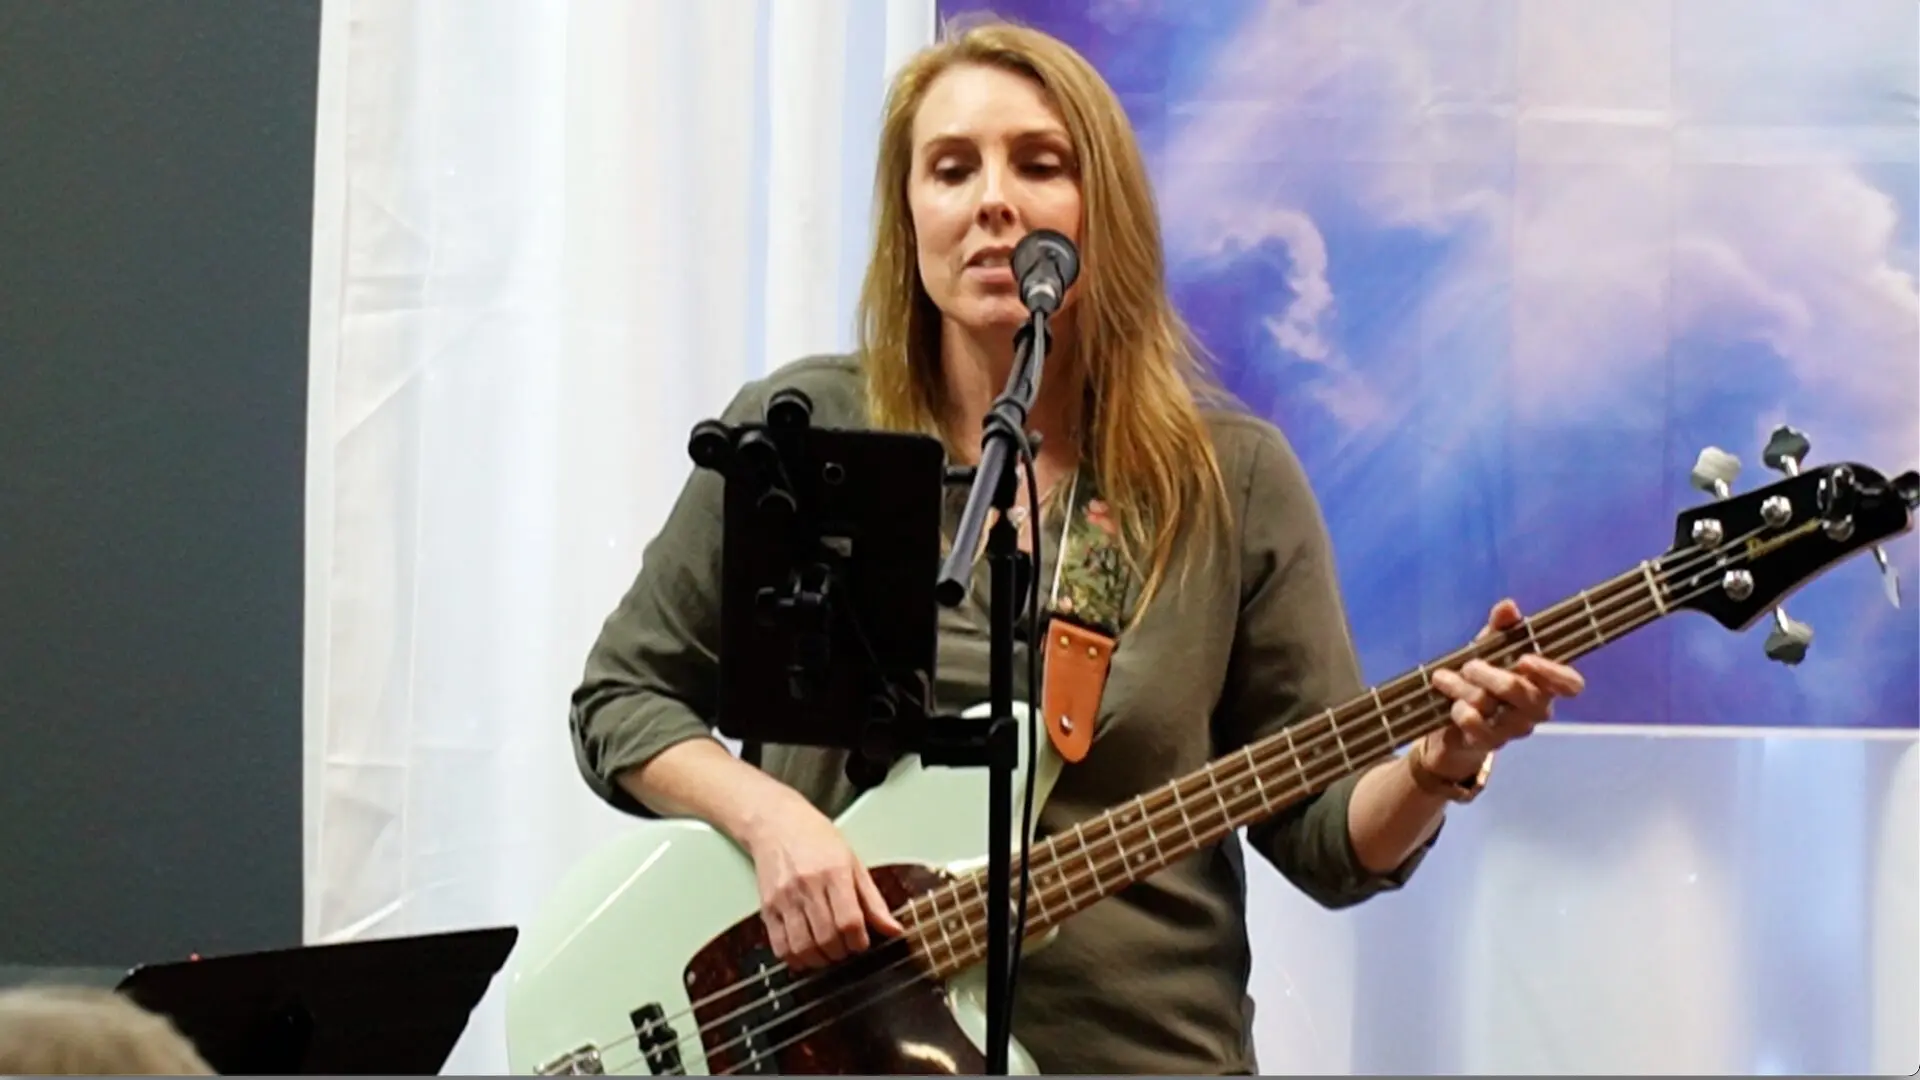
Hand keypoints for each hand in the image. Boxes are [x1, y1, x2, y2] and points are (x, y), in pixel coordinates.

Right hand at [740, 792, 904, 969]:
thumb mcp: (853, 861)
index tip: (862, 942)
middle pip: (827, 937)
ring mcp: (784, 898)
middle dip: (841, 953)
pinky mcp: (766, 907)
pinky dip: (794, 958)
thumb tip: (894, 930)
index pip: (849, 921)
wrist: (776, 823)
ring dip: (819, 960)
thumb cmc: (818, 839)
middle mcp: (807, 886)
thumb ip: (873, 900)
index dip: (859, 941)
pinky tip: (805, 954)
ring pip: (802, 946)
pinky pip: (779, 945)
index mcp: (834, 872)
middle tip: (846, 949)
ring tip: (827, 954)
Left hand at [1423, 598, 1585, 779]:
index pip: (1571, 684)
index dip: (1553, 672)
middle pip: (1521, 691)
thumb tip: (1508, 606)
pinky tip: (1452, 706)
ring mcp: (1514, 729)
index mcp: (1544, 684)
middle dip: (1488, 673)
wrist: (1452, 722)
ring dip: (1461, 687)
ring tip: (1444, 679)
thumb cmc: (1480, 680)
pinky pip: (1475, 725)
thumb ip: (1501, 628)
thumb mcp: (1488, 648)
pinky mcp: (1490, 744)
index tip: (1525, 659)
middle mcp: (1536, 709)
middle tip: (1468, 665)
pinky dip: (1459, 711)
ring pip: (1490, 704)